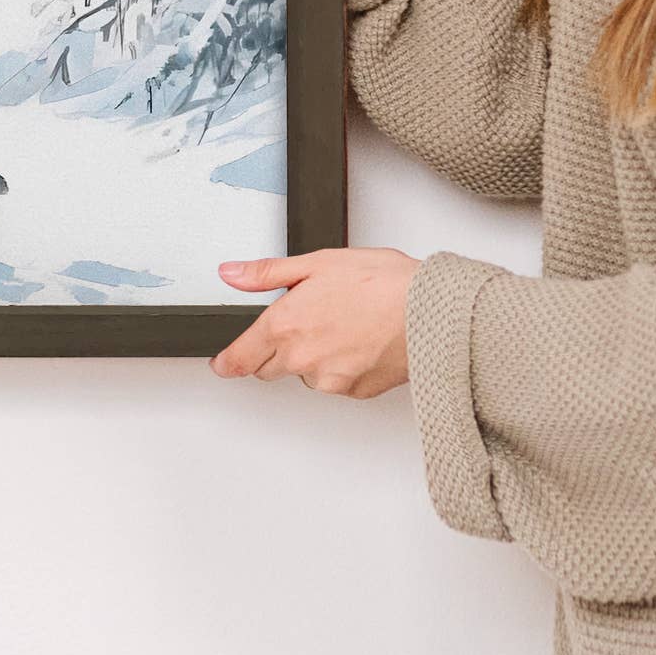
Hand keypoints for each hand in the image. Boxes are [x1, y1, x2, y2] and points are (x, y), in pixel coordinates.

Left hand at [211, 246, 415, 396]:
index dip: (228, 362)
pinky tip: (360, 342)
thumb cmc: (382, 283)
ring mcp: (330, 380)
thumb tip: (231, 274)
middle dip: (276, 351)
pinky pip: (337, 383)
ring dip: (313, 359)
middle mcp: (303, 360)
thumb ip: (266, 274)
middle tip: (303, 325)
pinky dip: (342, 367)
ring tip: (342, 326)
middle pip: (270, 368)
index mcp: (284, 327)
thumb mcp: (317, 263)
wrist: (433, 312)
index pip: (239, 359)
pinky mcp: (357, 391)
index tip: (222, 364)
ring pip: (306, 375)